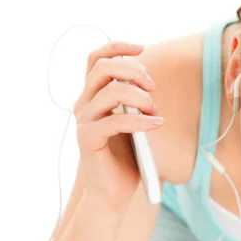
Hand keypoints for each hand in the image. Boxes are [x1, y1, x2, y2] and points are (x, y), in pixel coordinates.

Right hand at [73, 42, 162, 211]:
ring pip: (110, 91)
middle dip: (133, 71)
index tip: (142, 48)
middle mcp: (84, 103)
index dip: (118, 47)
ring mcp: (83, 121)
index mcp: (93, 95)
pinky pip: (114, 121)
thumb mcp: (134, 120)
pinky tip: (157, 124)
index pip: (96, 59)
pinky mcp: (87, 139)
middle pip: (103, 68)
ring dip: (140, 98)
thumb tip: (147, 80)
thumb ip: (133, 100)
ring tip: (155, 113)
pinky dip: (140, 120)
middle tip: (153, 86)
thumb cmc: (126, 157)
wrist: (113, 193)